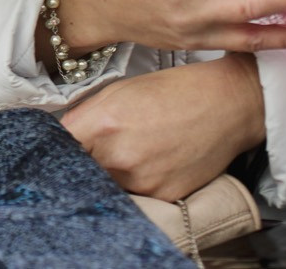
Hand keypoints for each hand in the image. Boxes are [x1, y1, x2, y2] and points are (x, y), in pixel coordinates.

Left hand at [62, 56, 265, 200]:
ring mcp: (142, 181)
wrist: (226, 104)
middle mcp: (119, 157)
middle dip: (86, 159)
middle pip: (82, 169)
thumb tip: (61, 136)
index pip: (59, 146)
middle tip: (102, 146)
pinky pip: (136, 194)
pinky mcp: (163, 196)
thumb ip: (86, 116)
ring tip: (134, 150)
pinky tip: (152, 160)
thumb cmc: (174, 92)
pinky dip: (136, 182)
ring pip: (107, 184)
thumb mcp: (119, 90)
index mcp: (103, 124)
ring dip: (111, 172)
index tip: (63, 145)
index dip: (60, 145)